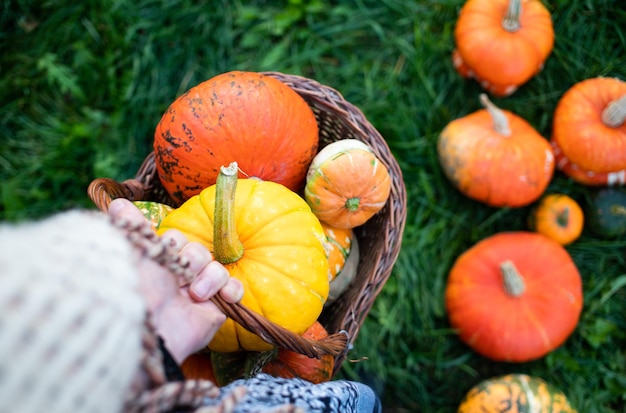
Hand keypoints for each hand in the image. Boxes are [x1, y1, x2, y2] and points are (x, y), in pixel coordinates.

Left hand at [108, 198, 243, 362]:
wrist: (149, 329)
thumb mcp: (128, 253)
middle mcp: (177, 275)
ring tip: (196, 294)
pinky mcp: (215, 309)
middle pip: (200, 250)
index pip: (175, 238)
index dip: (175, 242)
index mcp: (157, 262)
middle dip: (194, 258)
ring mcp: (197, 292)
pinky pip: (234, 289)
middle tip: (182, 274)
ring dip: (210, 276)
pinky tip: (226, 296)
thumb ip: (129, 228)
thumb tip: (118, 203)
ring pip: (218, 268)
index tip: (167, 249)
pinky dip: (233, 289)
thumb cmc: (134, 289)